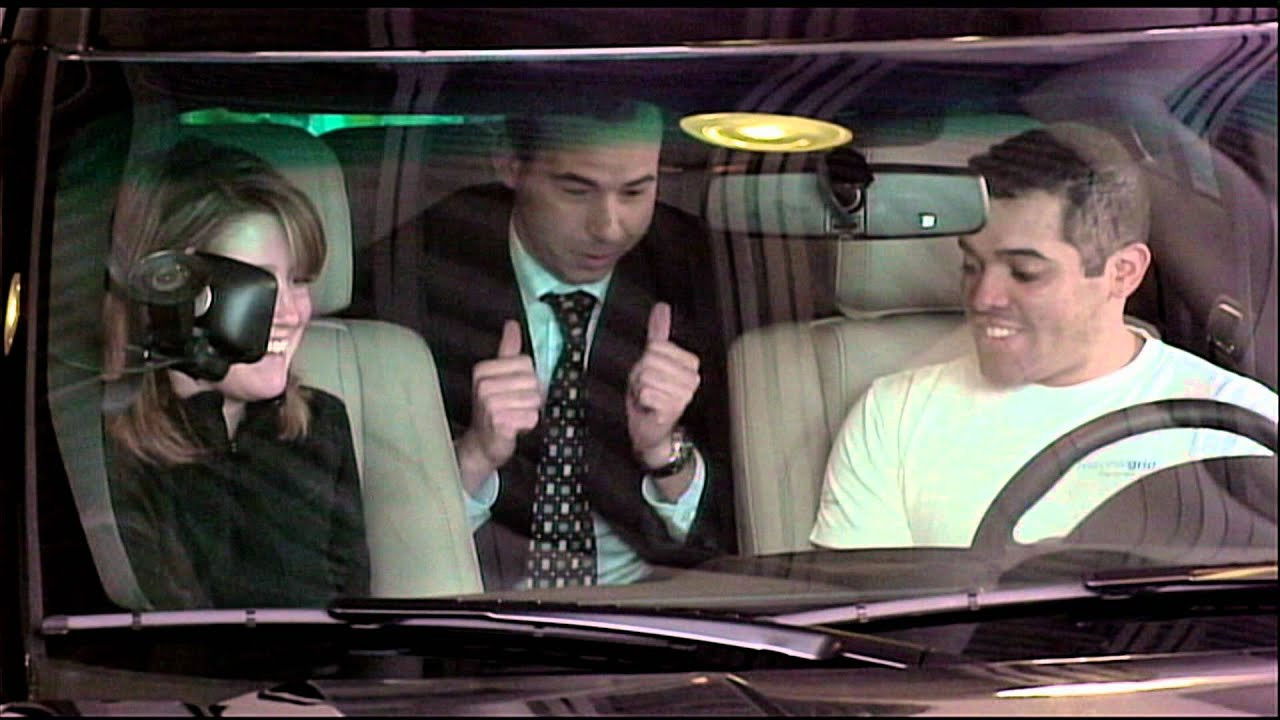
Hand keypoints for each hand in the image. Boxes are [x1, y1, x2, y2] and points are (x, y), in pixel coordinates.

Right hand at [455, 320, 540, 491]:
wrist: (482, 443)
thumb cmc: (495, 408)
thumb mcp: (500, 376)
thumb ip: (508, 350)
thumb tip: (512, 324)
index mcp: (483, 370)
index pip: (526, 363)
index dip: (528, 378)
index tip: (516, 389)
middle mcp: (483, 386)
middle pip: (533, 382)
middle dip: (531, 396)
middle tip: (516, 405)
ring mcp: (490, 405)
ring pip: (534, 400)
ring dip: (529, 411)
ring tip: (514, 415)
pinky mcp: (500, 424)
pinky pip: (532, 418)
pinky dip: (528, 424)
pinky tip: (514, 427)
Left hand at [626, 302, 700, 467]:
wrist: (651, 428)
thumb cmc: (653, 395)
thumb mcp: (653, 360)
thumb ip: (659, 332)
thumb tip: (662, 307)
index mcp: (690, 363)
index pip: (656, 346)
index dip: (645, 360)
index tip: (651, 373)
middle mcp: (692, 378)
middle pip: (650, 361)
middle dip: (641, 375)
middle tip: (648, 387)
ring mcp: (685, 394)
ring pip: (647, 377)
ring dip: (640, 389)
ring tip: (649, 397)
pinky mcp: (674, 409)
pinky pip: (647, 393)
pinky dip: (641, 400)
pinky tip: (649, 407)